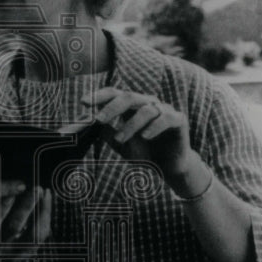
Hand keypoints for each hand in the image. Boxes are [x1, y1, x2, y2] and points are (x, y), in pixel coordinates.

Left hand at [82, 87, 207, 192]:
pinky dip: (154, 127)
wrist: (169, 167)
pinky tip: (145, 137)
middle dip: (112, 107)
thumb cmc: (144, 152)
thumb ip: (107, 133)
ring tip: (120, 139)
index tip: (83, 102)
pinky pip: (166, 118)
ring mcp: (164, 110)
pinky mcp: (179, 120)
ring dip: (130, 125)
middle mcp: (148, 103)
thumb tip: (88, 125)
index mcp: (133, 106)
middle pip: (129, 97)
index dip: (99, 96)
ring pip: (146, 110)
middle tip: (98, 120)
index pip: (115, 94)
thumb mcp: (121, 144)